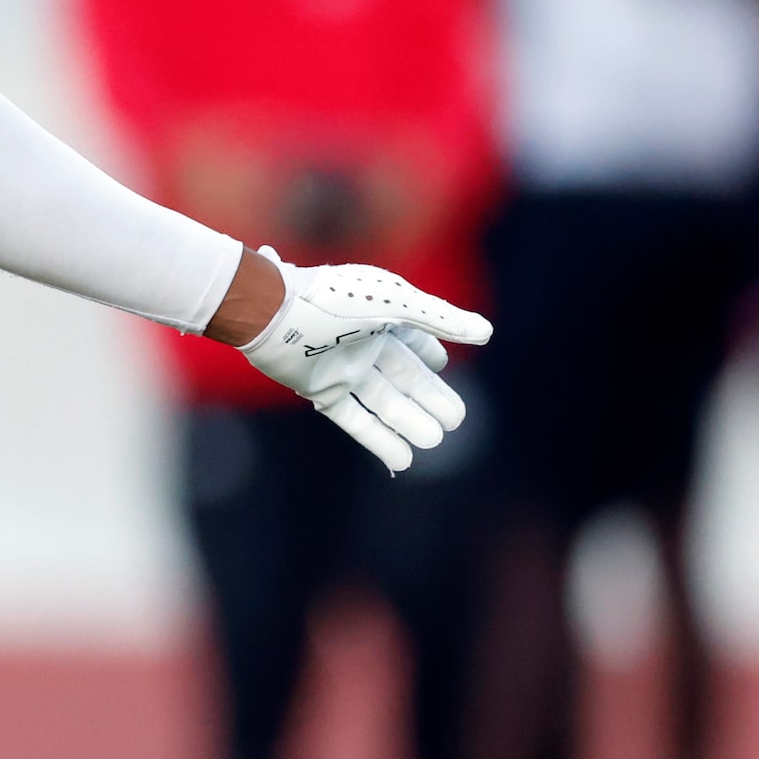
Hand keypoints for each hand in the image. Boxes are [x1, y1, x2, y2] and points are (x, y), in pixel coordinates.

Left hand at [232, 246, 491, 471]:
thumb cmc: (335, 299)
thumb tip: (486, 333)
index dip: (430, 355)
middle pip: (405, 377)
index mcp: (381, 317)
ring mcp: (342, 368)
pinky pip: (355, 419)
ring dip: (409, 421)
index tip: (441, 365)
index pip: (414, 340)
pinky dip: (378, 439)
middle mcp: (363, 343)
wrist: (273, 311)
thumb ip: (439, 319)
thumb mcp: (396, 303)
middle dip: (430, 398)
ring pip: (384, 401)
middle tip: (455, 421)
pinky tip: (404, 459)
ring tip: (435, 441)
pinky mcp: (320, 389)